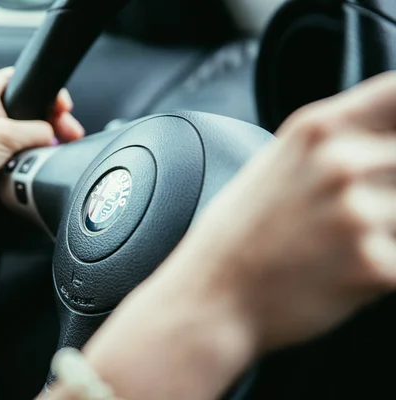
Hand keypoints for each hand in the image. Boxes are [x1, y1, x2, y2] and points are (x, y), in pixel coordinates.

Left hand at [0, 67, 84, 216]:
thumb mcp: (4, 134)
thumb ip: (37, 130)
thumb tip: (54, 136)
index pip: (23, 80)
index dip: (47, 92)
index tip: (64, 107)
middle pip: (30, 108)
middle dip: (51, 121)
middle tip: (69, 132)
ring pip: (26, 133)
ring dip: (41, 142)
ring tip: (57, 149)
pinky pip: (19, 151)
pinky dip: (30, 156)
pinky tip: (40, 161)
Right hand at [82, 71, 395, 398]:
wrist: (213, 295)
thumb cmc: (241, 232)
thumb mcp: (279, 162)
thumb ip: (338, 141)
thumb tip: (390, 141)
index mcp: (318, 128)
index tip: (390, 147)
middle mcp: (342, 162)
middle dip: (390, 191)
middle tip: (346, 216)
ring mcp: (359, 213)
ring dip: (387, 232)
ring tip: (341, 246)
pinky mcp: (374, 265)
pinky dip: (382, 269)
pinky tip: (341, 273)